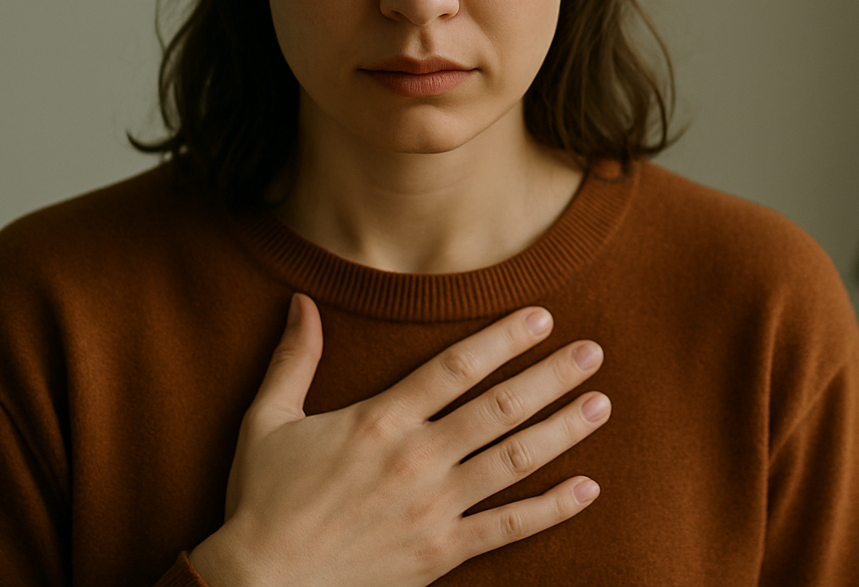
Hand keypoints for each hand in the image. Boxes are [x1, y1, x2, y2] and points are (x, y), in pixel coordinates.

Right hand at [189, 294, 609, 586]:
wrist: (258, 586)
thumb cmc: (261, 503)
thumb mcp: (267, 422)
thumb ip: (293, 360)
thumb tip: (301, 301)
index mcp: (379, 420)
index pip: (456, 367)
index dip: (503, 338)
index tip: (542, 316)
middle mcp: (415, 459)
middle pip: (499, 407)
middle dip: (551, 376)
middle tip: (593, 351)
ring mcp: (433, 508)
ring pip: (513, 461)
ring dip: (563, 430)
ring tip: (601, 404)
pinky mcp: (440, 553)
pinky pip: (507, 527)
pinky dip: (551, 509)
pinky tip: (588, 488)